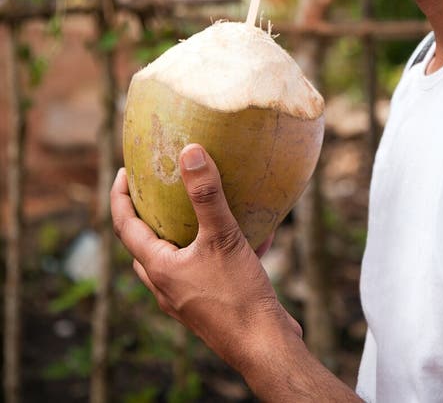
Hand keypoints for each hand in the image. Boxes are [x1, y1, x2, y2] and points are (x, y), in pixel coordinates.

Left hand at [111, 143, 301, 374]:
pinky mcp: (211, 306)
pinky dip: (219, 249)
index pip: (125, 227)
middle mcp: (167, 287)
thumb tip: (190, 152)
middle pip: (145, 247)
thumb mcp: (222, 237)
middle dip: (148, 217)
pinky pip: (207, 270)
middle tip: (158, 190)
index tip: (124, 172)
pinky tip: (252, 235)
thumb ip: (206, 194)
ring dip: (183, 234)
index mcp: (160, 269)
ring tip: (202, 208)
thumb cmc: (238, 295)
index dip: (120, 197)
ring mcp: (187, 299)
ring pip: (175, 260)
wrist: (265, 347)